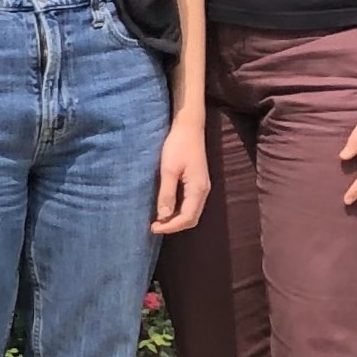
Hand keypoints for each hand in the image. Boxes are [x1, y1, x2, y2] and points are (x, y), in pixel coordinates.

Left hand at [152, 113, 209, 235]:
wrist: (189, 127)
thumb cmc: (178, 145)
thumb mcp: (168, 169)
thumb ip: (167, 193)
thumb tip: (163, 216)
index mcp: (198, 189)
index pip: (187, 218)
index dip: (170, 227)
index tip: (153, 228)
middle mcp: (203, 191)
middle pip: (192, 218)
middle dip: (174, 226)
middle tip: (154, 227)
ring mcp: (201, 186)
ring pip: (191, 212)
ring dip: (175, 219)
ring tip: (157, 221)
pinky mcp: (196, 182)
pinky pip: (190, 203)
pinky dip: (178, 210)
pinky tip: (165, 208)